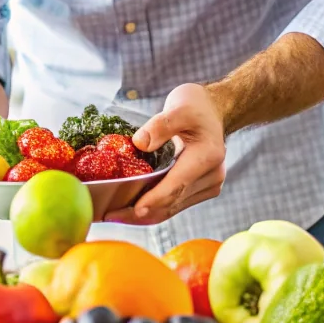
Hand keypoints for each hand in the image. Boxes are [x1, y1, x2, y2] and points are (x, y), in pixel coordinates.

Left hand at [105, 82, 226, 223]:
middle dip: (141, 212)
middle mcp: (212, 175)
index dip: (155, 199)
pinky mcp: (202, 190)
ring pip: (173, 208)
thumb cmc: (195, 106)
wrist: (213, 111)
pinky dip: (154, 209)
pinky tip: (131, 211)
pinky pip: (175, 204)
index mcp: (207, 156)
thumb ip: (160, 125)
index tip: (133, 210)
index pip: (177, 183)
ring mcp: (208, 185)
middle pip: (173, 201)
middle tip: (110, 214)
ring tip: (115, 215)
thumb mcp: (179, 107)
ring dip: (145, 215)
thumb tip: (140, 144)